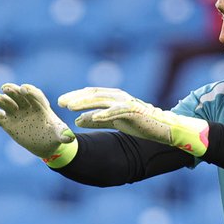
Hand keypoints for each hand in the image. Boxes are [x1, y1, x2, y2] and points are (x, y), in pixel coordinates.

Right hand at [0, 83, 78, 165]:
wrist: (45, 143)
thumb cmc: (54, 135)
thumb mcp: (60, 135)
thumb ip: (63, 135)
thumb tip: (70, 138)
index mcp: (41, 105)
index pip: (35, 95)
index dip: (30, 92)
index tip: (24, 88)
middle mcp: (26, 105)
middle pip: (19, 96)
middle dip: (13, 91)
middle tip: (6, 88)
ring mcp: (16, 112)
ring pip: (6, 104)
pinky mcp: (7, 121)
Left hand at [57, 87, 209, 156]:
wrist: (163, 129)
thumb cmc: (139, 123)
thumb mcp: (113, 122)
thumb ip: (96, 120)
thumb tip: (76, 120)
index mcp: (114, 98)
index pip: (91, 94)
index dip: (75, 97)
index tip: (60, 102)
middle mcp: (119, 97)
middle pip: (93, 94)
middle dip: (76, 97)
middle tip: (60, 101)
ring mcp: (126, 103)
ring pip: (102, 100)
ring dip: (85, 103)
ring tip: (71, 107)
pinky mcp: (134, 112)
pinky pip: (116, 112)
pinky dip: (104, 113)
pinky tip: (93, 116)